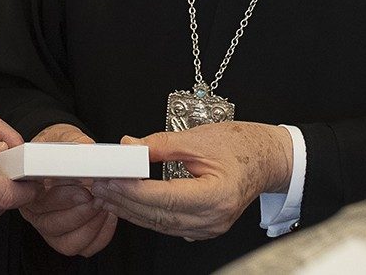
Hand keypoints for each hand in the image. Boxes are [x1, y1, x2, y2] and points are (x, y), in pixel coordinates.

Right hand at [19, 123, 117, 256]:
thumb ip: (74, 144)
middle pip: (52, 226)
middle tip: (99, 197)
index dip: (62, 199)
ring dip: (91, 226)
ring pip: (69, 243)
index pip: (38, 203)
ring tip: (105, 206)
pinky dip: (101, 235)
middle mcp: (37, 213)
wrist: (65, 154)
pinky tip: (108, 216)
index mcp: (28, 190)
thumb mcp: (64, 138)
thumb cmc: (61, 147)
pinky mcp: (69, 237)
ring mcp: (52, 228)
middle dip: (80, 212)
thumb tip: (87, 149)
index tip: (84, 189)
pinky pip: (85, 248)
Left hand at [91, 122, 291, 240]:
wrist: (266, 158)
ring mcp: (209, 227)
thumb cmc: (241, 146)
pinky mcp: (204, 227)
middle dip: (124, 201)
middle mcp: (214, 218)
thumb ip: (160, 144)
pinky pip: (168, 225)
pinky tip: (129, 202)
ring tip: (106, 193)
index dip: (133, 190)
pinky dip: (146, 214)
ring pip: (160, 225)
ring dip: (131, 210)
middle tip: (99, 184)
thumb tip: (129, 147)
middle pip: (159, 216)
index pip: (165, 198)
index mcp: (217, 195)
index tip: (110, 179)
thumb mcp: (199, 138)